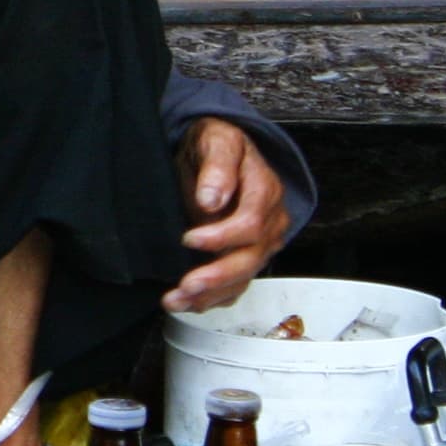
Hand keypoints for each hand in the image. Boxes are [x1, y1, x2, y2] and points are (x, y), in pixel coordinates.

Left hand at [167, 118, 288, 312]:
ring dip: (211, 294)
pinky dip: (213, 297)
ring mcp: (260, 242)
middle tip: (186, 285)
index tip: (190, 239)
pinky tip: (190, 304)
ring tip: (177, 301)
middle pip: (251, 257)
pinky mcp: (246, 255)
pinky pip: (236, 283)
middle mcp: (269, 221)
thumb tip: (212, 198)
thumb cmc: (217, 145)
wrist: (219, 152)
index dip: (222, 236)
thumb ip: (218, 166)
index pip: (251, 223)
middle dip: (218, 276)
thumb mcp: (217, 141)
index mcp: (264, 190)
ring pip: (243, 276)